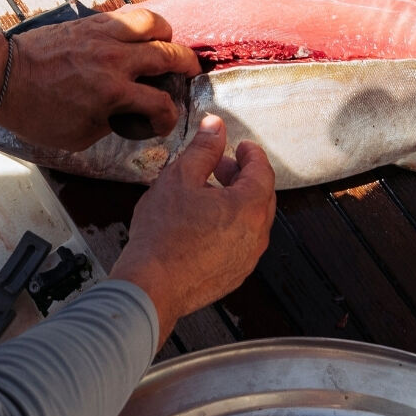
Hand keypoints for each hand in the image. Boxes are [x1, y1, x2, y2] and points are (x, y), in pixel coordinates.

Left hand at [4, 9, 202, 151]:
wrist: (4, 78)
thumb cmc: (35, 112)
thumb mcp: (77, 135)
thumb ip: (109, 124)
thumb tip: (126, 116)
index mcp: (112, 93)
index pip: (160, 104)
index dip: (168, 118)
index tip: (163, 121)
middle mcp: (114, 61)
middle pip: (168, 55)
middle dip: (186, 66)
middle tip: (189, 72)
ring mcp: (103, 36)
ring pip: (153, 23)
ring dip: (166, 36)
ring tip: (166, 45)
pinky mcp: (91, 23)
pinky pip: (126, 17)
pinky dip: (139, 26)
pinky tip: (136, 38)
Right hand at [108, 115, 276, 334]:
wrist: (152, 287)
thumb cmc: (163, 234)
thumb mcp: (180, 178)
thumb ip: (203, 149)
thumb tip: (215, 128)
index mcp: (249, 207)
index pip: (262, 171)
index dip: (252, 154)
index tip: (241, 146)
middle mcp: (256, 235)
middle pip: (260, 196)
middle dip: (242, 177)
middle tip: (220, 166)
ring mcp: (246, 258)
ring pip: (250, 221)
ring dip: (235, 202)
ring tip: (206, 195)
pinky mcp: (233, 275)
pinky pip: (239, 243)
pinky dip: (229, 227)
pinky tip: (202, 224)